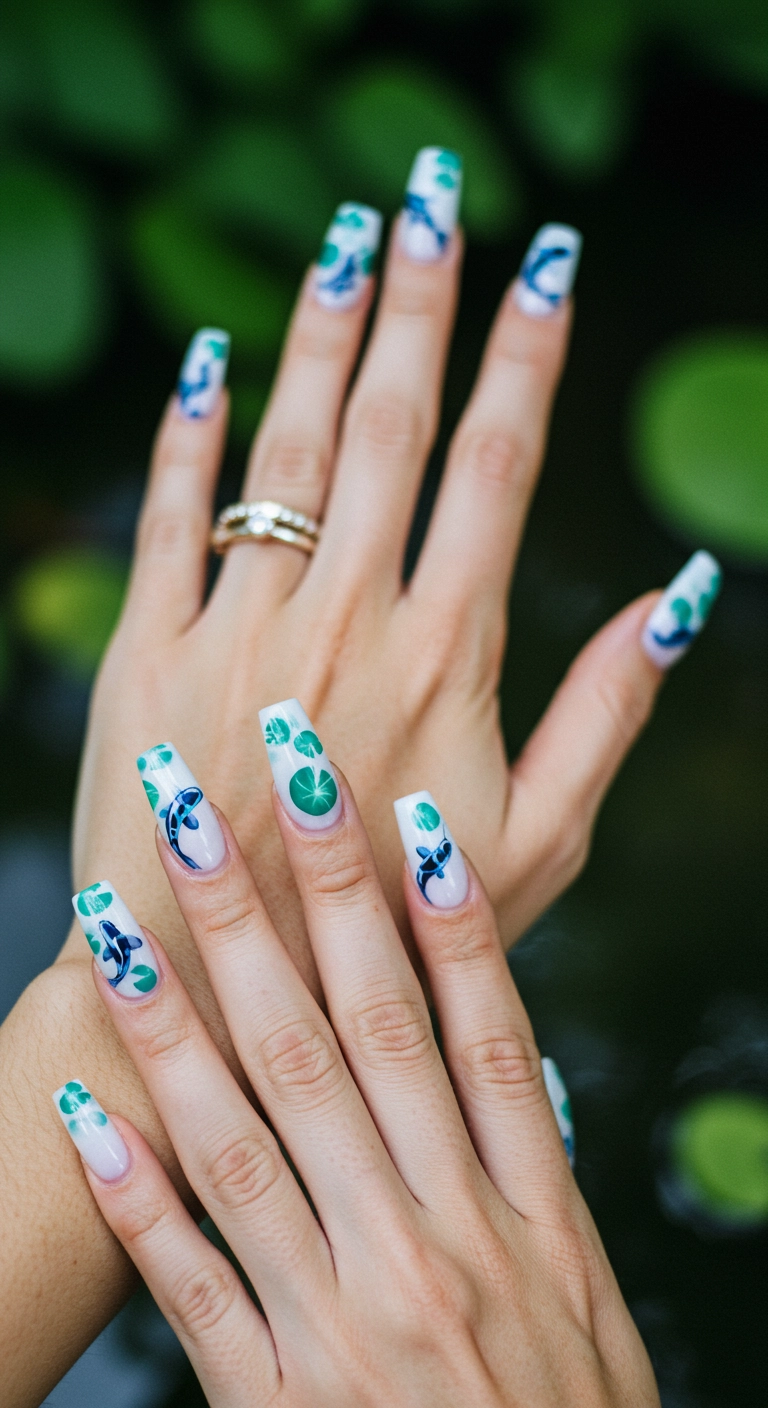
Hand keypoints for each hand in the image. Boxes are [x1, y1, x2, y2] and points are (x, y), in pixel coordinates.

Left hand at [64, 769, 659, 1405]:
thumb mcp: (586, 1291)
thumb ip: (533, 1164)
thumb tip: (496, 1042)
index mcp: (527, 1211)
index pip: (479, 1025)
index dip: (437, 908)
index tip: (385, 806)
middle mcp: (438, 1241)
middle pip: (353, 1038)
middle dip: (286, 905)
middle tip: (231, 791)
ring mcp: (353, 1319)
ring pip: (257, 1131)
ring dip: (184, 1013)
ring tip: (123, 906)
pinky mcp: (280, 1403)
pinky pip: (198, 1282)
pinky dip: (144, 1195)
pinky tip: (87, 1108)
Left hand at [66, 188, 666, 1024]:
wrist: (223, 989)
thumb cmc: (392, 928)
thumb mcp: (540, 843)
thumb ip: (611, 713)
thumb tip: (682, 596)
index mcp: (448, 655)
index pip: (498, 466)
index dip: (528, 354)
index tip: (549, 263)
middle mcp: (343, 621)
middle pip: (391, 422)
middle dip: (422, 297)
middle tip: (439, 196)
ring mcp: (235, 628)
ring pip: (284, 444)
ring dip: (319, 329)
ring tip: (349, 237)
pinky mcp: (142, 652)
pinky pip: (170, 513)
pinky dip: (190, 430)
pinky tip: (211, 356)